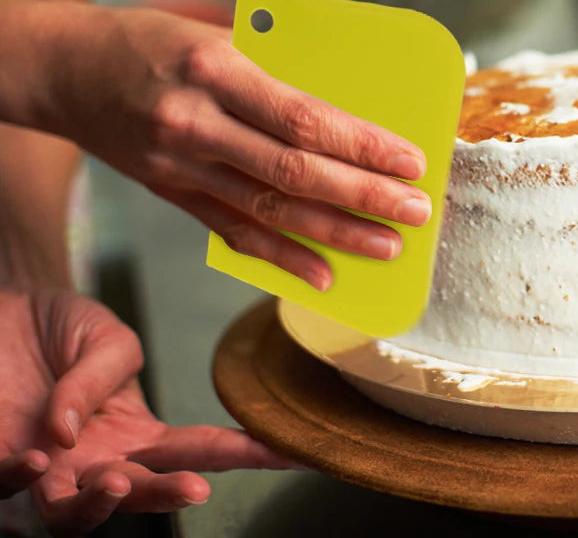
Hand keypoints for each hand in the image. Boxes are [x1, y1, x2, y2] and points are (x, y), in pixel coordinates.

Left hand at [0, 288, 299, 535]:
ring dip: (96, 508)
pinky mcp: (1, 464)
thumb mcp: (107, 339)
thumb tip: (66, 436)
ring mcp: (49, 471)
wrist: (7, 312)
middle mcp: (100, 461)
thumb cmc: (65, 329)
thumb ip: (97, 382)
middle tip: (194, 488)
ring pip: (74, 519)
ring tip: (113, 478)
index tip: (296, 452)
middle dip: (171, 495)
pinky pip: (5, 493)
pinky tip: (32, 458)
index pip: (200, 448)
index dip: (250, 453)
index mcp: (139, 433)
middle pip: (144, 494)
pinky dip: (14, 481)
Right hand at [47, 6, 430, 290]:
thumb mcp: (214, 32)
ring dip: (335, 234)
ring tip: (387, 247)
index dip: (361, 145)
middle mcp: (197, 124)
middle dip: (364, 196)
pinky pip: (231, 233)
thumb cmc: (151, 42)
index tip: (410, 160)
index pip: (303, 118)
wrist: (69, 72)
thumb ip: (276, 70)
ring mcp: (181, 167)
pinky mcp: (173, 195)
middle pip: (295, 173)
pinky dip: (279, 258)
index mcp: (215, 70)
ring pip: (270, 211)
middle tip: (417, 210)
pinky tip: (321, 276)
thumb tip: (345, 109)